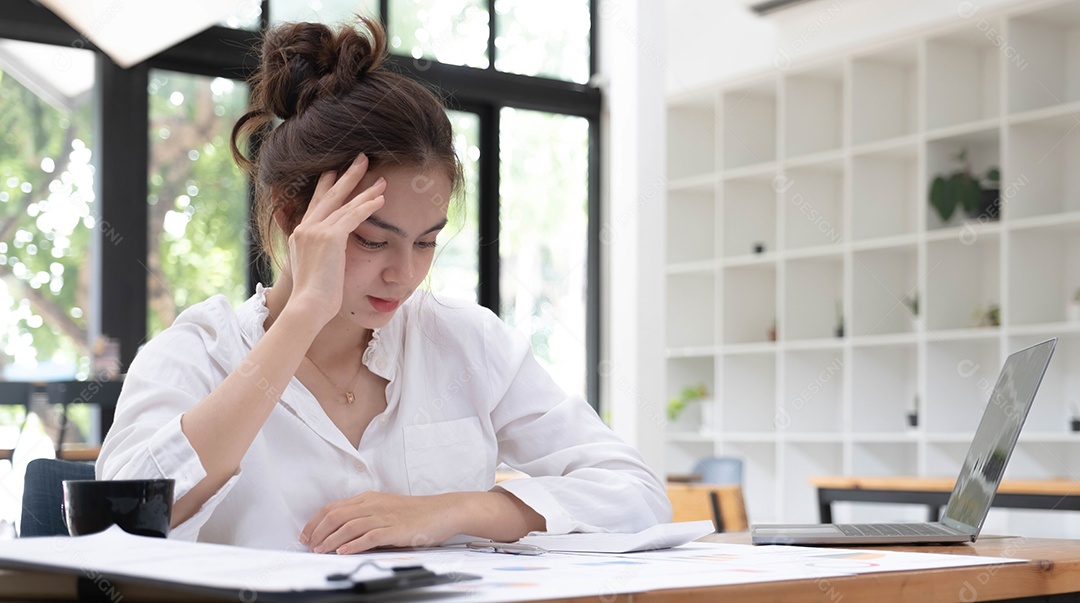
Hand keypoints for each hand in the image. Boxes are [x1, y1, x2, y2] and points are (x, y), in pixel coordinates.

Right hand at [284, 153, 385, 326]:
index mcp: (300, 234)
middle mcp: (305, 228)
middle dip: (347, 176)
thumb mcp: (313, 270)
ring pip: (344, 204)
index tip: (337, 172)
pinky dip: (367, 206)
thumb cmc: (314, 297)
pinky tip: (381, 198)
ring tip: (381, 179)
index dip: (328, 186)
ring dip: (365, 190)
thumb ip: (319, 255)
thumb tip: (328, 256)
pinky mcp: (329, 238)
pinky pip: (352, 216)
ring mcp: (315, 231)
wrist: (308, 306)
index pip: (317, 204)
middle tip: (361, 159)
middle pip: (329, 195)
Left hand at [301, 491, 459, 553]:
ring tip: (320, 550)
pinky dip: (353, 545)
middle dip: (318, 531)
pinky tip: (343, 552)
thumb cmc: (415, 512)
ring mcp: (384, 516)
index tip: (305, 534)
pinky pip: (369, 537)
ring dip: (330, 540)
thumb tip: (341, 530)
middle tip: (308, 544)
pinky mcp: (395, 529)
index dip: (315, 521)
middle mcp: (373, 505)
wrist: (443, 511)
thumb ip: (365, 515)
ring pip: (348, 526)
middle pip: (336, 515)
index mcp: (368, 498)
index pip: (333, 507)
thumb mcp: (385, 508)